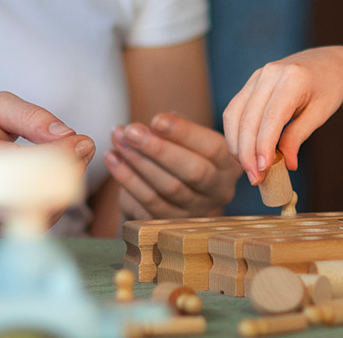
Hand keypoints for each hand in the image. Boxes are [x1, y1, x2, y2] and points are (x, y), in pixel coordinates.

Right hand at [0, 91, 95, 235]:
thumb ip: (32, 117)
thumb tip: (68, 138)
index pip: (15, 162)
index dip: (56, 155)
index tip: (81, 141)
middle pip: (29, 194)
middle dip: (66, 173)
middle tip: (83, 149)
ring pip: (36, 213)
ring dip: (64, 188)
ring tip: (69, 161)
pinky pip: (34, 222)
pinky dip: (54, 202)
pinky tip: (52, 181)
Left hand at [104, 113, 241, 219]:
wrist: (176, 188)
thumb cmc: (184, 153)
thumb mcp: (189, 138)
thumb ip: (176, 128)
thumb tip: (152, 126)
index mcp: (229, 165)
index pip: (213, 148)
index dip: (184, 133)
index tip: (156, 119)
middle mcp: (219, 191)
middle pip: (193, 172)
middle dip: (158, 149)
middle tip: (131, 131)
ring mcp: (196, 211)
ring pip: (168, 188)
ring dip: (138, 162)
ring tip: (118, 139)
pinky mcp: (172, 224)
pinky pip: (148, 202)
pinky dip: (127, 178)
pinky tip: (113, 158)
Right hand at [220, 46, 342, 183]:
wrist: (327, 63)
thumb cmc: (329, 88)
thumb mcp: (321, 113)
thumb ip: (299, 136)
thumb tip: (286, 164)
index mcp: (292, 78)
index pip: (271, 117)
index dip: (264, 145)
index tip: (263, 170)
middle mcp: (269, 74)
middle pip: (248, 118)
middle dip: (247, 152)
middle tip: (256, 179)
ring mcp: (256, 77)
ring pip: (234, 115)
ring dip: (237, 146)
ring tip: (249, 169)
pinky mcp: (249, 84)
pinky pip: (234, 111)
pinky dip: (235, 134)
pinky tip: (244, 153)